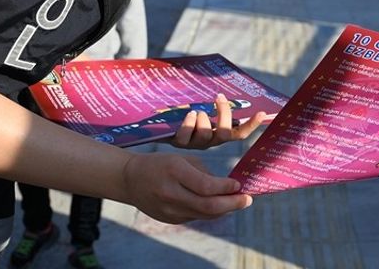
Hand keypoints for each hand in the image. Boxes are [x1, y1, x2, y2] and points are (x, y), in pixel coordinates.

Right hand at [120, 152, 250, 223]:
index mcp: (174, 172)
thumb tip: (227, 186)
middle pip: (208, 206)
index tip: (239, 185)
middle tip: (247, 200)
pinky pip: (195, 217)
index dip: (226, 188)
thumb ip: (204, 173)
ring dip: (224, 210)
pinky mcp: (169, 219)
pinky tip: (220, 206)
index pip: (206, 186)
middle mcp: (171, 193)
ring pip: (204, 215)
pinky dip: (210, 212)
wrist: (130, 179)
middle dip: (232, 204)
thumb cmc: (161, 164)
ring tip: (237, 203)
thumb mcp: (182, 159)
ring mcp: (169, 210)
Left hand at [171, 93, 266, 148]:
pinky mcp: (179, 143)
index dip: (251, 125)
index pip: (239, 133)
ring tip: (196, 110)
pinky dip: (189, 122)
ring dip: (203, 118)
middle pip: (225, 134)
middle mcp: (209, 141)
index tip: (261, 112)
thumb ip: (217, 102)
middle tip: (219, 97)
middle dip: (224, 114)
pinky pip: (186, 135)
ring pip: (205, 134)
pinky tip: (189, 114)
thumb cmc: (185, 112)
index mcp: (219, 133)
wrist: (159, 125)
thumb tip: (229, 88)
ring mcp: (195, 144)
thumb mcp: (203, 107)